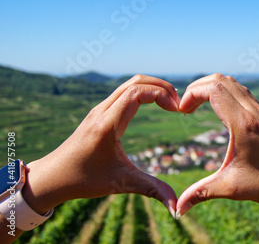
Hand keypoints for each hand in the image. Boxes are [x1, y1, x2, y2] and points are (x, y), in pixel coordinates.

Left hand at [23, 75, 180, 216]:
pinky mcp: (100, 112)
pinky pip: (124, 92)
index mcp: (108, 124)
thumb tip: (177, 207)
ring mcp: (100, 109)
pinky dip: (143, 92)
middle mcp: (102, 111)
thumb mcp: (121, 184)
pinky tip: (154, 106)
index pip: (137, 92)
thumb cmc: (83, 180)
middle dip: (162, 86)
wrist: (52, 177)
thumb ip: (151, 190)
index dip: (161, 94)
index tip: (176, 111)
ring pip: (130, 84)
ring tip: (170, 104)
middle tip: (178, 104)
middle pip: (136, 81)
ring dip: (153, 88)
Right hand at [176, 74, 258, 242]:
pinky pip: (243, 92)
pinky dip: (226, 93)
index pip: (213, 89)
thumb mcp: (233, 188)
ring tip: (199, 106)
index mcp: (243, 123)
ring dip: (212, 87)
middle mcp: (253, 111)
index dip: (191, 94)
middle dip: (197, 87)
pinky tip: (221, 113)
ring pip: (234, 83)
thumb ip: (202, 193)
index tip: (182, 112)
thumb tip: (178, 208)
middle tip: (186, 107)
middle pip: (221, 79)